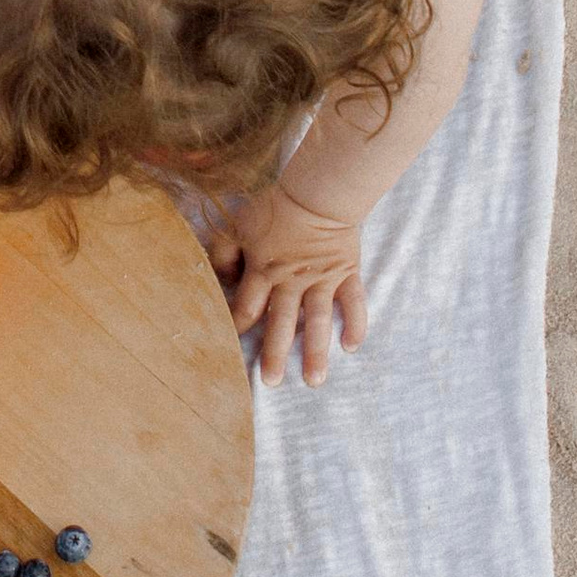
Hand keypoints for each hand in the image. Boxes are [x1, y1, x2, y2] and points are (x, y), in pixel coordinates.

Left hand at [203, 183, 366, 385]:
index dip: (237, 327)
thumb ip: (224, 252)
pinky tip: (351, 347)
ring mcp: (322, 279)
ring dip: (315, 352)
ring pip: (317, 321)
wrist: (317, 193)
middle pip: (280, 324)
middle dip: (274, 355)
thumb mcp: (238, 225)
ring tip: (313, 381)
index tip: (231, 348)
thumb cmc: (275, 209)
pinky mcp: (346, 273)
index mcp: (263, 270)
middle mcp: (292, 281)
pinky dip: (355, 324)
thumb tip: (220, 279)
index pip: (247, 308)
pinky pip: (353, 303)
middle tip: (270, 384)